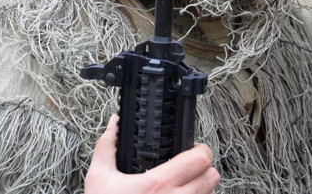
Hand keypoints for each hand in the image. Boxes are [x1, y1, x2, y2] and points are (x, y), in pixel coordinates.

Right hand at [84, 115, 219, 193]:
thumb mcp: (98, 180)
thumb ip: (107, 147)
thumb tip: (115, 123)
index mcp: (157, 184)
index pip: (201, 159)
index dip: (199, 150)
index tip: (189, 150)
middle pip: (212, 176)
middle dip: (204, 169)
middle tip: (189, 169)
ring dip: (200, 188)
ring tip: (182, 186)